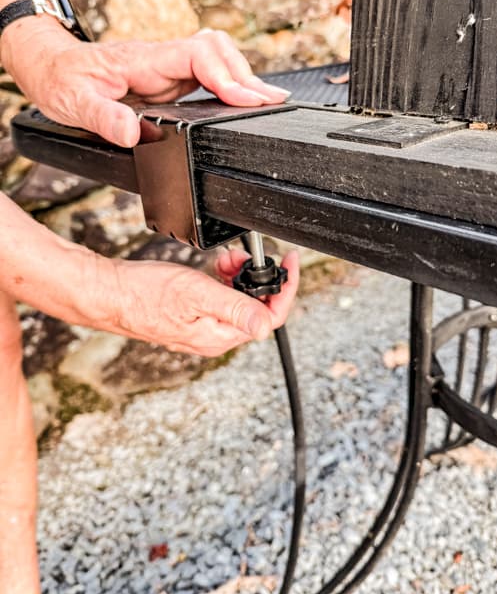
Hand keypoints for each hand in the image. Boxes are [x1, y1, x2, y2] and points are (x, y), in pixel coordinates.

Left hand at [0, 19, 289, 146]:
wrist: (50, 66)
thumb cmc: (61, 79)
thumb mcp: (74, 102)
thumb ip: (104, 118)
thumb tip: (134, 134)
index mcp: (145, 61)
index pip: (200, 56)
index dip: (228, 75)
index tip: (247, 99)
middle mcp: (162, 60)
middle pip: (219, 51)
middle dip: (246, 75)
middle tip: (271, 103)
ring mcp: (168, 67)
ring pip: (218, 58)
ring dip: (243, 77)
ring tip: (267, 101)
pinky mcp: (170, 77)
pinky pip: (209, 72)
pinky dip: (231, 83)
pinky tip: (243, 99)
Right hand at [1, 192, 298, 358]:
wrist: (109, 293)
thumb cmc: (144, 293)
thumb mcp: (197, 294)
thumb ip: (235, 309)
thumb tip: (266, 326)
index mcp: (219, 336)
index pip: (269, 318)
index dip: (285, 290)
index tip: (290, 264)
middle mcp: (213, 337)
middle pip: (255, 309)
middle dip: (259, 279)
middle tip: (248, 257)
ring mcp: (202, 327)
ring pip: (237, 302)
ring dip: (240, 277)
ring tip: (226, 258)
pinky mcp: (191, 317)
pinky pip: (219, 300)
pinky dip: (223, 281)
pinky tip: (215, 266)